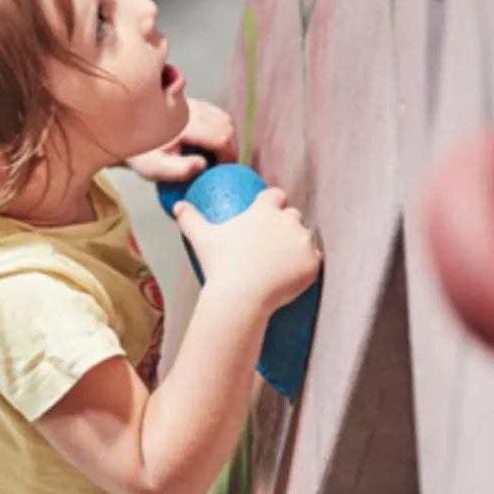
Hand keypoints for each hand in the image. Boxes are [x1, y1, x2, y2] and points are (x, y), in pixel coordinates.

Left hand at [125, 97, 239, 183]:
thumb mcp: (155, 168)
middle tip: (225, 166)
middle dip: (231, 147)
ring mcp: (191, 101)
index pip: (222, 137)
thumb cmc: (140, 154)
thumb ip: (180, 170)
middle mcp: (190, 108)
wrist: (122, 133)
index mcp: (184, 123)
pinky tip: (210, 145)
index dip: (230, 157)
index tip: (225, 172)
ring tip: (219, 157)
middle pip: (226, 124)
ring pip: (222, 117)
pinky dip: (219, 129)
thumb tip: (202, 164)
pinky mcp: (190, 101)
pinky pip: (214, 113)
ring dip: (227, 137)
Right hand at [174, 187, 321, 312]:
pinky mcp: (313, 262)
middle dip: (286, 226)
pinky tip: (295, 273)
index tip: (266, 217)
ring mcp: (302, 241)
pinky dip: (307, 265)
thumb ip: (190, 218)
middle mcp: (287, 220)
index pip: (276, 195)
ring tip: (283, 262)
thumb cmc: (221, 267)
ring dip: (298, 245)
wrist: (241, 297)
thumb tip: (177, 206)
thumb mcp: (202, 238)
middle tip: (272, 246)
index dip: (273, 204)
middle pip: (293, 216)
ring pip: (305, 237)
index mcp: (264, 210)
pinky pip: (315, 259)